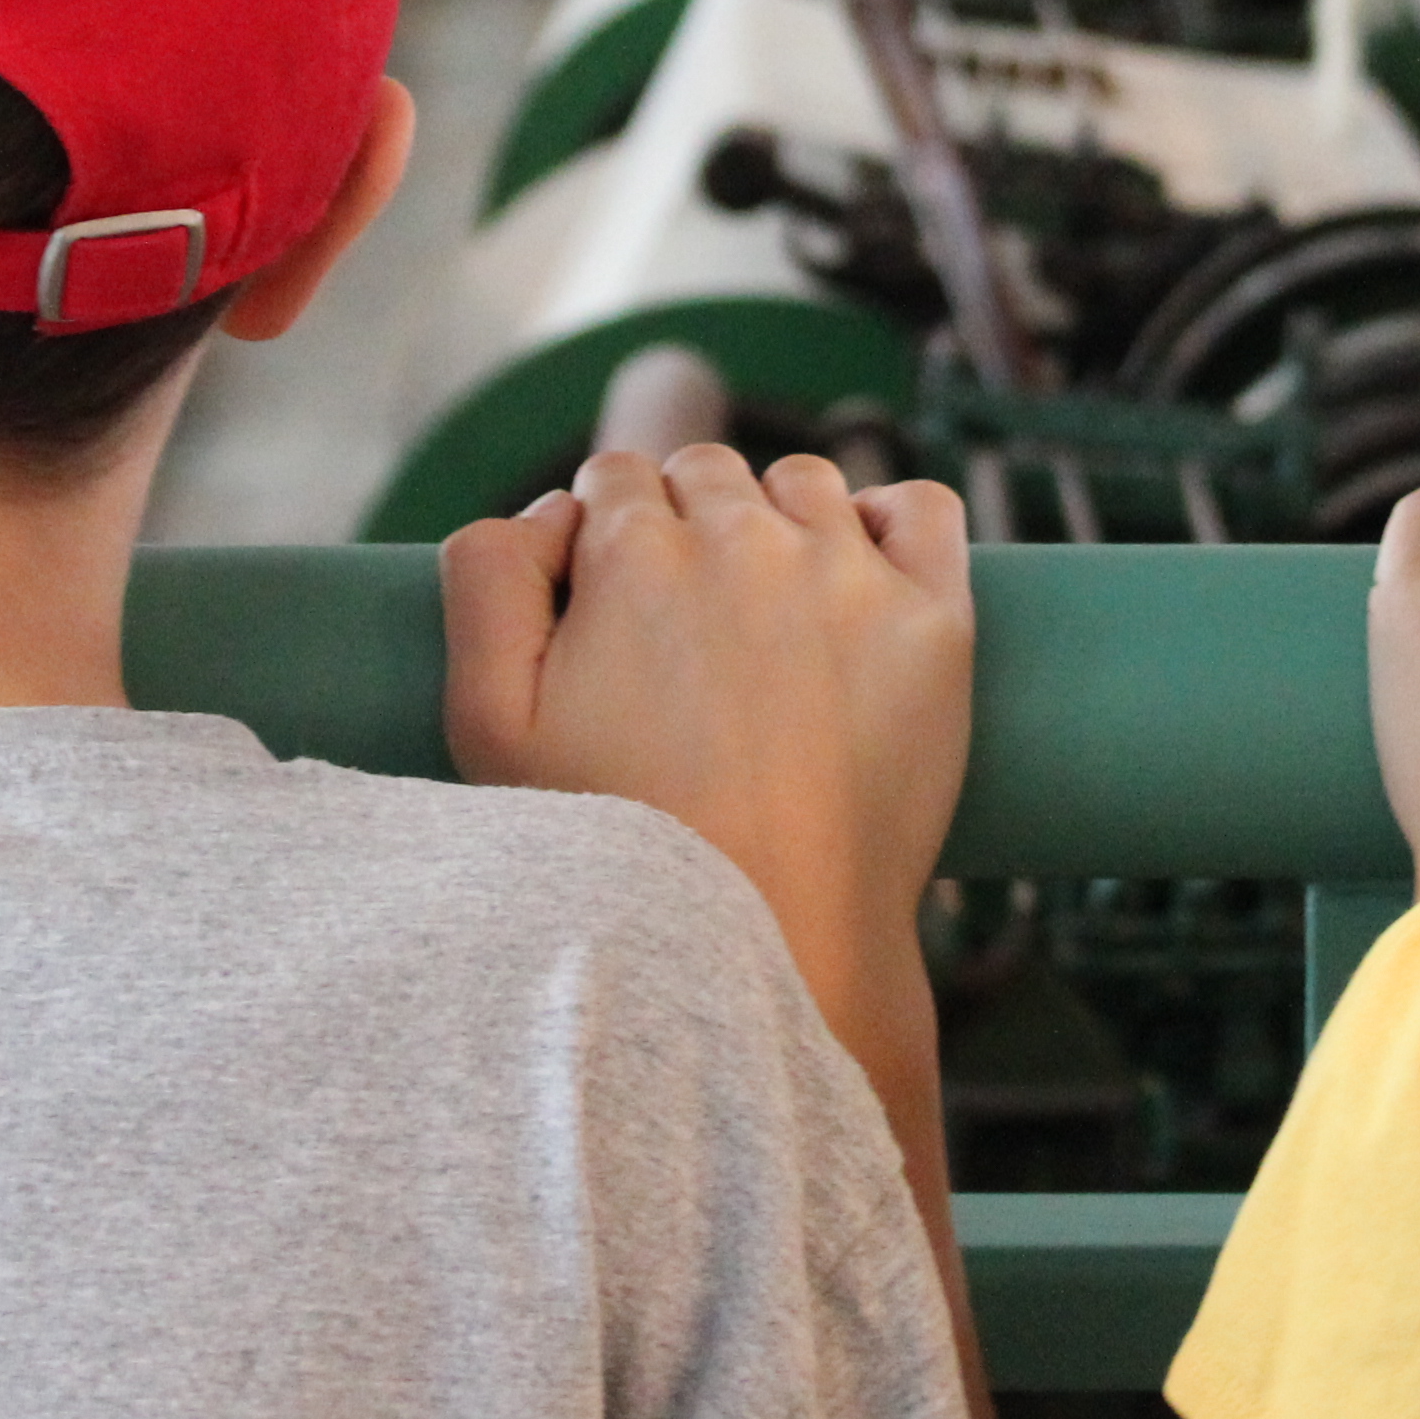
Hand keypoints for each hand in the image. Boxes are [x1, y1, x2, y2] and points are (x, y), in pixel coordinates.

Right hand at [439, 448, 970, 1049]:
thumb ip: (484, 583)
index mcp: (632, 553)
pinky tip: (861, 579)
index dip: (603, 543)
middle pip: (703, 473)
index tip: (614, 615)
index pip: (610, 481)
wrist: (773, 945)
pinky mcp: (934, 622)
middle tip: (684, 639)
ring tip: (765, 621)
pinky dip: (889, 522)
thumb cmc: (620, 851)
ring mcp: (849, 575)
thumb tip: (551, 512)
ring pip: (802, 483)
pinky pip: (921, 508)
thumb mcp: (490, 725)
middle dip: (683, 528)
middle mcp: (744, 539)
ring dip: (776, 522)